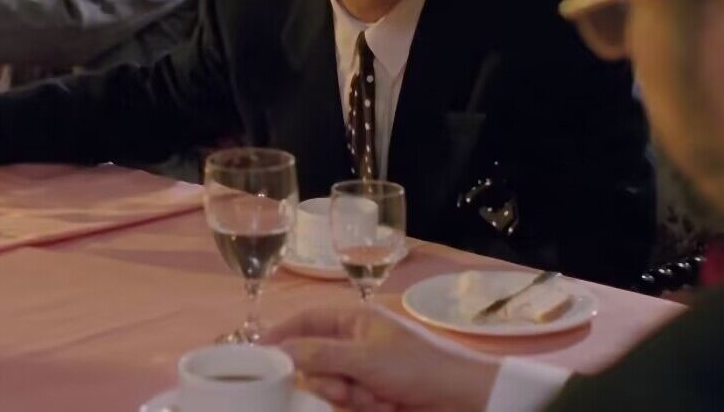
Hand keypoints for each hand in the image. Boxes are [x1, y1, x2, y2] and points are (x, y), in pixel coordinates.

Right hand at [262, 306, 498, 411]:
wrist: (464, 401)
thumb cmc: (418, 367)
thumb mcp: (365, 358)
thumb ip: (318, 354)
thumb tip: (277, 350)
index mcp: (355, 320)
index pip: (307, 321)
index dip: (282, 335)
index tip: (258, 353)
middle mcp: (356, 344)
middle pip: (313, 361)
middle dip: (327, 379)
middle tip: (345, 389)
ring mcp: (364, 373)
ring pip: (329, 387)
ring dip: (348, 398)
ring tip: (377, 400)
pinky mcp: (373, 398)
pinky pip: (347, 404)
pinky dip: (362, 408)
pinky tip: (385, 407)